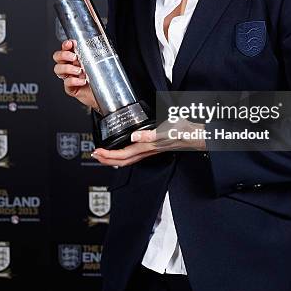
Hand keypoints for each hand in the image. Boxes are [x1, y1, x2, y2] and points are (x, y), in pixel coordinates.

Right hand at [52, 40, 98, 109]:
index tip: (70, 43)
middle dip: (64, 55)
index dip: (65, 45)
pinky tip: (82, 81)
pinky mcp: (70, 88)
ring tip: (79, 70)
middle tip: (74, 57)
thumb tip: (95, 45)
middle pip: (57, 57)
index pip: (65, 49)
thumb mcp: (98, 64)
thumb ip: (94, 55)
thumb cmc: (101, 78)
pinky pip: (66, 83)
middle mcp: (70, 66)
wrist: (103, 94)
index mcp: (75, 59)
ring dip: (68, 68)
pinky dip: (74, 80)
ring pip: (58, 69)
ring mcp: (69, 77)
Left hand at [91, 118, 206, 166]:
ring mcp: (150, 151)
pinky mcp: (154, 147)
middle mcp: (147, 151)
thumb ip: (151, 134)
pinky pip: (134, 155)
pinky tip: (122, 151)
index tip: (97, 151)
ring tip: (103, 154)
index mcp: (147, 146)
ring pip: (127, 159)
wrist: (196, 136)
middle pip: (122, 161)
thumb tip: (135, 136)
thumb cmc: (184, 132)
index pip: (123, 155)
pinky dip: (124, 155)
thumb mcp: (167, 129)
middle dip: (106, 159)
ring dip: (113, 158)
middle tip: (94, 154)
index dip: (108, 155)